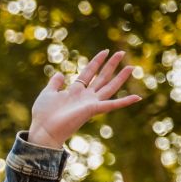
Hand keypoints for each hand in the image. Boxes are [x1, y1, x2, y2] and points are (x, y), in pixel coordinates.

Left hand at [28, 49, 142, 148]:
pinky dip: (125, 102)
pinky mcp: (92, 110)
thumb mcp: (48, 93)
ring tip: (131, 67)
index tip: (105, 51)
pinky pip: (112, 105)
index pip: (89, 72)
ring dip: (121, 77)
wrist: (43, 130)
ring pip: (109, 87)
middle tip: (122, 52)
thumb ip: (55, 83)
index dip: (96, 61)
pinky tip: (137, 97)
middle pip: (101, 77)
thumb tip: (60, 73)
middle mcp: (85, 96)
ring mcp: (90, 103)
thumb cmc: (43, 114)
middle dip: (111, 65)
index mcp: (75, 90)